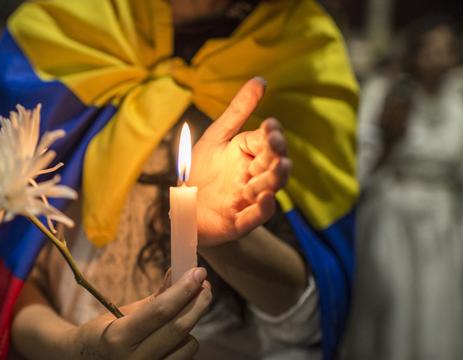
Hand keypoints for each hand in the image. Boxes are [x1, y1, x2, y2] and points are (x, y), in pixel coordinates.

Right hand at [76, 268, 211, 358]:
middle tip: (205, 284)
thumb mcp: (123, 313)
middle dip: (198, 302)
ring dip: (190, 326)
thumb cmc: (104, 334)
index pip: (160, 311)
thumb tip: (181, 272)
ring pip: (188, 346)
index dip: (183, 289)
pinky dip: (185, 344)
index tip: (199, 272)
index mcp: (118, 338)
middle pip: (179, 329)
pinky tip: (174, 336)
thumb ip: (157, 297)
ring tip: (180, 316)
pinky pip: (184, 359)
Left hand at [190, 77, 290, 246]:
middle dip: (277, 155)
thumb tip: (261, 80)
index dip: (271, 134)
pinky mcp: (240, 221)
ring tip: (277, 168)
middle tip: (274, 145)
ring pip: (269, 189)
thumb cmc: (202, 170)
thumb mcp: (217, 137)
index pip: (267, 141)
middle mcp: (253, 175)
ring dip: (273, 179)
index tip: (270, 126)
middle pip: (273, 165)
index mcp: (249, 153)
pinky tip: (263, 198)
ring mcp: (249, 199)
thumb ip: (238, 111)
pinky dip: (262, 209)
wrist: (185, 208)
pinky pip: (255, 217)